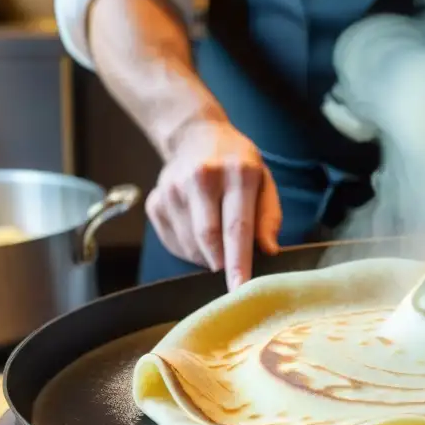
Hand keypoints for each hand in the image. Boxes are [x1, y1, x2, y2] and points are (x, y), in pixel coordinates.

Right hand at [146, 121, 281, 290]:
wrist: (194, 136)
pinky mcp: (156, 201)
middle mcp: (202, 178)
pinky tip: (199, 234)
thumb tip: (269, 251)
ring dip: (207, 257)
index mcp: (237, 172)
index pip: (237, 226)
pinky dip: (190, 250)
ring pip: (190, 245)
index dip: (238, 261)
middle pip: (208, 239)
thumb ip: (269, 217)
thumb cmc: (237, 164)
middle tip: (233, 274)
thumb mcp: (264, 182)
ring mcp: (173, 189)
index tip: (239, 287)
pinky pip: (174, 242)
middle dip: (221, 264)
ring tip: (219, 244)